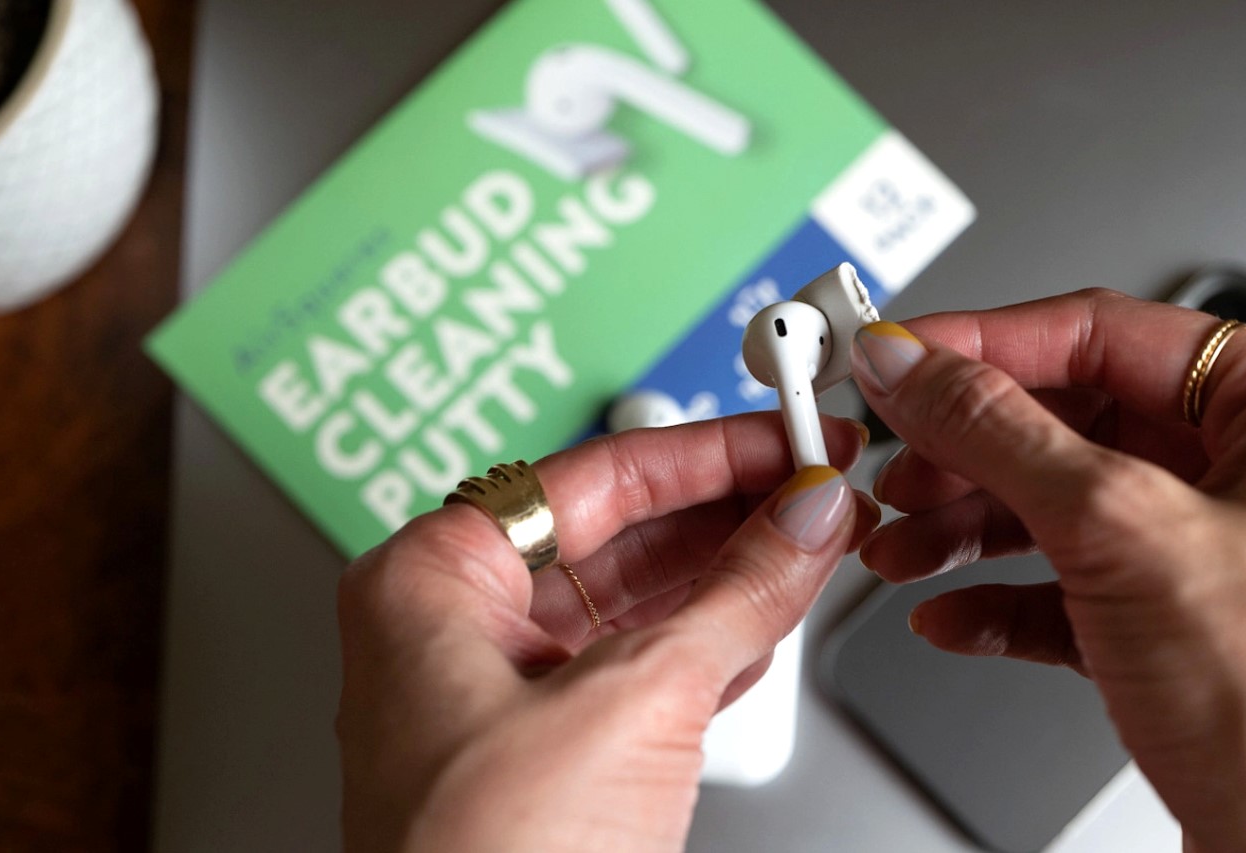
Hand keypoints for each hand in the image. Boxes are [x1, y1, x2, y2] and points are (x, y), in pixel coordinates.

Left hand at [336, 413, 875, 851]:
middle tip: (815, 486)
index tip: (784, 436)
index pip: (590, 477)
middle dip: (727, 512)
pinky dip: (713, 641)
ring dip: (731, 575)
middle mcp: (456, 628)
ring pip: (636, 600)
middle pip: (616, 532)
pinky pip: (641, 665)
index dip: (704, 452)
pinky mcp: (550, 749)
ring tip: (815, 540)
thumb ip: (735, 597)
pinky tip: (770, 615)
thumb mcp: (633, 703)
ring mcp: (503, 691)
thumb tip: (804, 521)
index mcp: (430, 584)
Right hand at [850, 289, 1245, 851]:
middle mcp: (1229, 472)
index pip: (1093, 333)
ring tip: (898, 550)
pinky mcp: (1159, 624)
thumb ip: (997, 432)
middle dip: (957, 456)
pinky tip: (947, 615)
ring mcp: (1191, 550)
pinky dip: (992, 601)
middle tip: (889, 467)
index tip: (892, 358)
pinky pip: (1056, 589)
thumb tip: (909, 368)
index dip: (978, 343)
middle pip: (1056, 424)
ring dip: (957, 532)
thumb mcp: (1121, 530)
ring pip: (1047, 507)